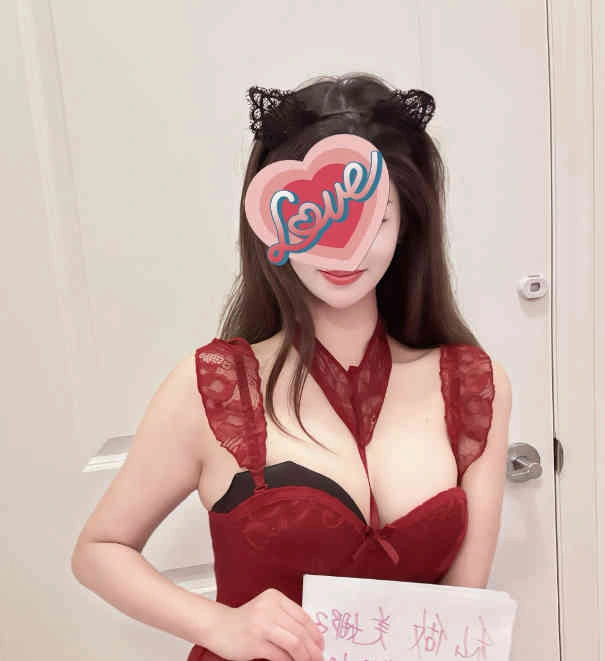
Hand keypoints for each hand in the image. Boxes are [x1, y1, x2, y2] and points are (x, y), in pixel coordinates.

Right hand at [205, 588, 324, 660]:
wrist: (218, 626)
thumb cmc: (244, 621)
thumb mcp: (266, 610)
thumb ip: (285, 618)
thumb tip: (311, 638)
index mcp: (275, 597)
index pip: (302, 616)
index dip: (315, 632)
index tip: (321, 644)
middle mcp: (269, 608)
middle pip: (300, 631)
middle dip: (313, 648)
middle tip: (319, 658)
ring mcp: (262, 624)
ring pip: (294, 643)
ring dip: (305, 657)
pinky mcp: (255, 642)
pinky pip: (280, 655)